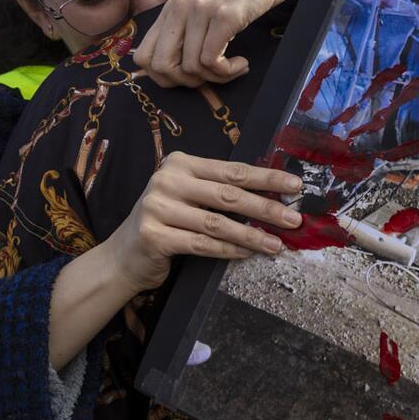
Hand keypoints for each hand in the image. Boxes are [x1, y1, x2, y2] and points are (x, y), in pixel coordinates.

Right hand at [104, 152, 302, 293]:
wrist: (124, 255)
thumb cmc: (166, 223)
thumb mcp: (189, 197)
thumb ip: (219, 192)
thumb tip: (271, 197)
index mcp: (181, 163)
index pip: (232, 170)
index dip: (266, 177)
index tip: (294, 185)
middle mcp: (167, 179)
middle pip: (227, 195)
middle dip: (265, 207)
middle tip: (293, 219)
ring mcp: (157, 207)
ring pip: (216, 223)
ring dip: (251, 235)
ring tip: (276, 244)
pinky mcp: (154, 236)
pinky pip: (201, 244)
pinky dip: (228, 250)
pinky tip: (247, 254)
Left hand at [134, 0, 333, 86]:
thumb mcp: (206, 6)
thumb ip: (187, 29)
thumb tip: (177, 69)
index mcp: (172, 9)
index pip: (143, 56)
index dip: (165, 77)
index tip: (192, 75)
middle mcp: (180, 8)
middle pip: (160, 66)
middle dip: (186, 83)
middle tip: (211, 76)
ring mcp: (202, 10)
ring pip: (190, 67)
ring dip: (215, 78)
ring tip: (234, 66)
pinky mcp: (225, 15)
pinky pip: (211, 60)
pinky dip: (227, 72)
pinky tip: (242, 63)